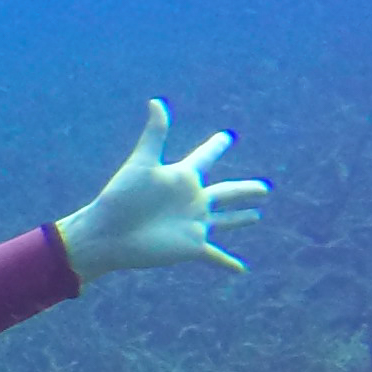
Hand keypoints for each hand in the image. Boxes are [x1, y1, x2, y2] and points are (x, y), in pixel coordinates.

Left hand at [53, 98, 268, 280]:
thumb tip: (156, 101)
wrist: (107, 234)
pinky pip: (215, 256)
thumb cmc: (120, 198)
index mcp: (181, 177)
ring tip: (257, 216)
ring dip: (241, 219)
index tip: (226, 137)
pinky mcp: (191, 246)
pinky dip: (227, 263)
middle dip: (245, 189)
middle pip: (227, 191)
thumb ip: (154, 134)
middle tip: (264, 187)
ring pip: (226, 220)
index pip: (204, 157)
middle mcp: (191, 199)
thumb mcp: (141, 164)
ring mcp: (194, 223)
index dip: (215, 146)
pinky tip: (241, 270)